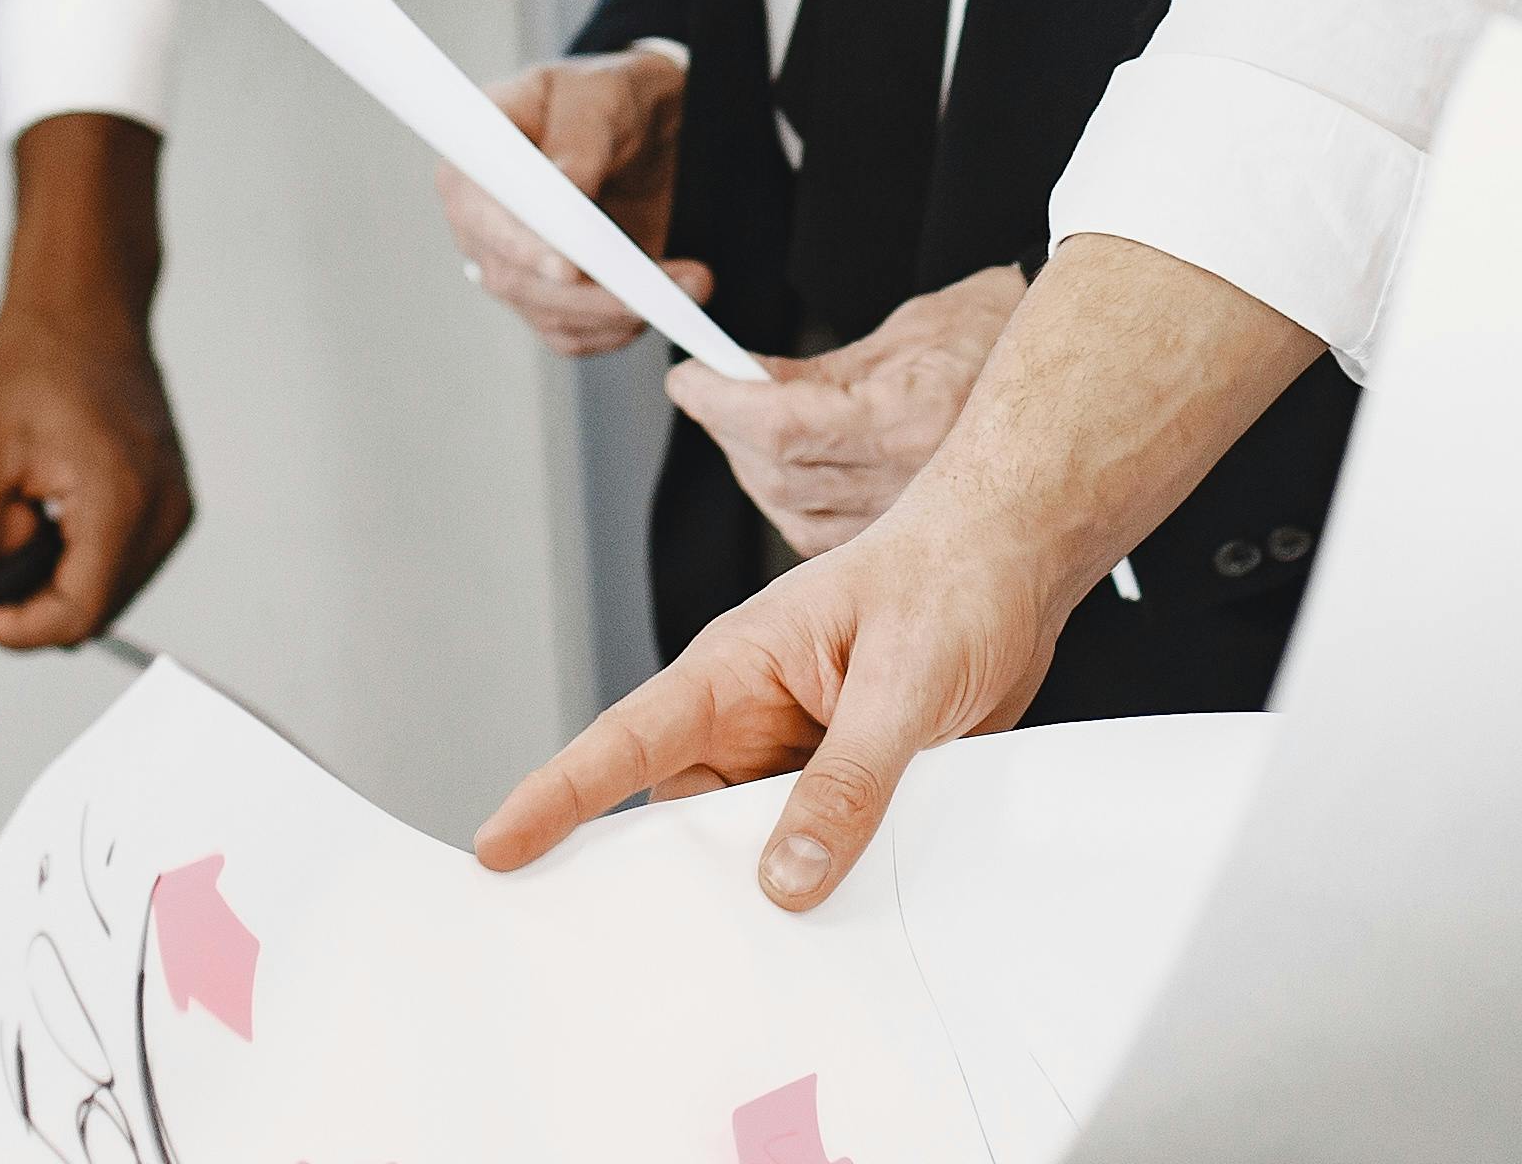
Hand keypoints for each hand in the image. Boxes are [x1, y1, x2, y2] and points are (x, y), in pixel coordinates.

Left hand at [0, 111, 195, 647]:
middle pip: (90, 613)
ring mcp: (176, 506)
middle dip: (25, 597)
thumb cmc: (30, 358)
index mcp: (121, 499)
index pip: (72, 617)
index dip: (8, 627)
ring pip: (105, 592)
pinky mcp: (172, 499)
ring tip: (16, 506)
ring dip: (49, 574)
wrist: (86, 298)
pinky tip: (46, 500)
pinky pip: (119, 562)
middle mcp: (166, 510)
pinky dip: (74, 552)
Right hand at [441, 48, 701, 357]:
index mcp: (473, 161)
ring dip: (617, 311)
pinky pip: (575, 333)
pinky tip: (667, 304)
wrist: (646, 127)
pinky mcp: (550, 298)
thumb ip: (579, 141)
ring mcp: (513, 266)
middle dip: (586, 292)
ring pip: (548, 314)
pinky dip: (619, 328)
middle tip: (651, 289)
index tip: (568, 266)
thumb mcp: (599, 96)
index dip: (519, 244)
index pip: (478, 213)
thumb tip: (564, 188)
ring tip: (688, 285)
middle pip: (512, 278)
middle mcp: (482, 223)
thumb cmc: (610, 98)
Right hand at [471, 465, 1078, 906]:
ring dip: (772, 887)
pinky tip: (855, 917)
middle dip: (676, 881)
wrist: (1020, 559)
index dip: (558, 795)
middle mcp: (755, 715)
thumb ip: (848, 780)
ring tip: (785, 945)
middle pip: (685, 817)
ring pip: (754, 845)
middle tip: (663, 961)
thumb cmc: (949, 579)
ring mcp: (800, 751)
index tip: (500, 848)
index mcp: (737, 668)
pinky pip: (818, 848)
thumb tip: (787, 880)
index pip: (627, 737)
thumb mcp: (901, 684)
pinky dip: (830, 883)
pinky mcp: (848, 780)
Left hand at [672, 265, 1023, 554]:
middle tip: (710, 394)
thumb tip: (740, 383)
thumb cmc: (1000, 337)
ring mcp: (919, 520)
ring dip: (753, 474)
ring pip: (795, 520)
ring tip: (746, 428)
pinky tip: (788, 473)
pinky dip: (792, 508)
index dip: (720, 404)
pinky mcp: (918, 542)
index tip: (689, 378)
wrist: (1079, 381)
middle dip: (729, 435)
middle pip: (780, 479)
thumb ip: (816, 371)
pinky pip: (827, 541)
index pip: (782, 425)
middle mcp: (916, 482)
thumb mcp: (903, 331)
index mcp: (911, 417)